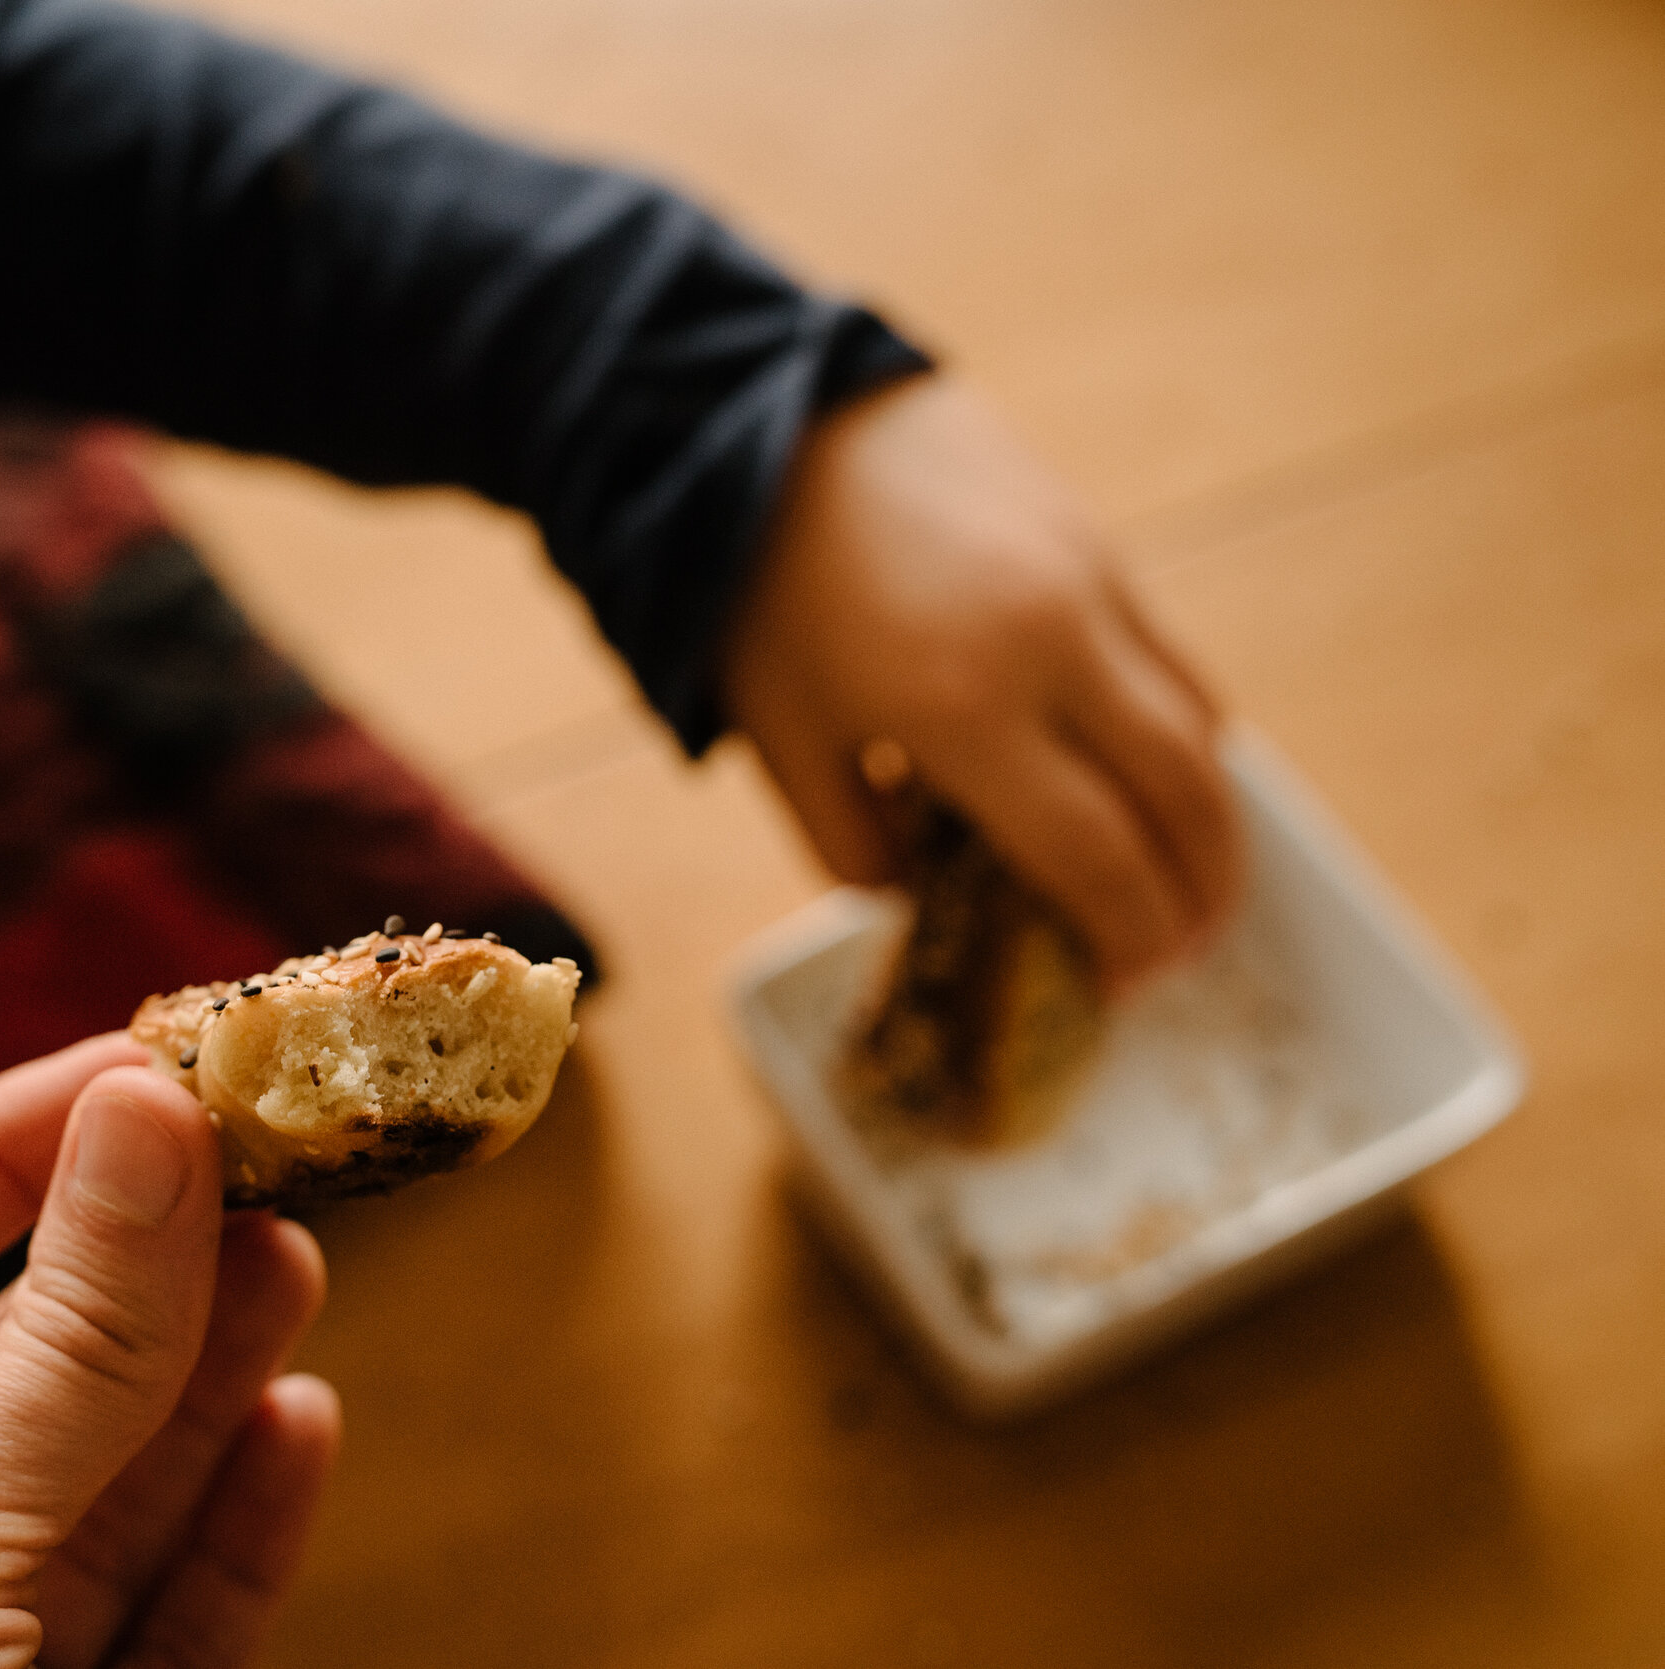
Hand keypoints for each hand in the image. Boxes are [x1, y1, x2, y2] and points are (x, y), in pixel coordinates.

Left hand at [0, 1034, 338, 1668]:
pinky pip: (167, 1623)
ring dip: (206, 1368)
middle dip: (131, 1257)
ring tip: (304, 1249)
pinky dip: (239, 1523)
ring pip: (103, 1492)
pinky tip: (300, 1418)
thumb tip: (146, 1112)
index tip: (138, 1064)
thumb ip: (58, 1346)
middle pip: (1, 1371)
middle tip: (260, 1148)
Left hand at [725, 373, 1242, 991]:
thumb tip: (924, 896)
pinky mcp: (1096, 537)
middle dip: (1202, 891)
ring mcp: (1089, 582)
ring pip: (1197, 722)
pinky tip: (1147, 769)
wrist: (766, 417)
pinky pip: (1168, 656)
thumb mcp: (780, 739)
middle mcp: (1051, 645)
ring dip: (1210, 814)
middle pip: (1183, 797)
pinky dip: (1181, 730)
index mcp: (962, 709)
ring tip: (1188, 875)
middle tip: (1186, 950)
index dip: (1126, 935)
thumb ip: (853, 845)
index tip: (1124, 984)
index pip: (1093, 856)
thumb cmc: (757, 591)